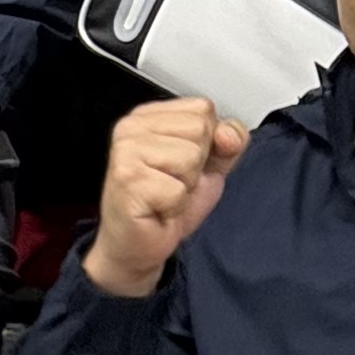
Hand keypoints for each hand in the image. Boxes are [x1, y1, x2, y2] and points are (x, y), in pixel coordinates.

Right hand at [83, 96, 250, 295]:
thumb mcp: (210, 167)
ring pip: (191, 157)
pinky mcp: (127, 180)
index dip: (206, 143)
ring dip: (185, 187)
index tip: (181, 165)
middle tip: (171, 183)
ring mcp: (126, 152)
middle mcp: (131, 127)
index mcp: (149, 116)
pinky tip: (157, 209)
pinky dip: (175, 206)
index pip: (203, 109)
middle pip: (199, 130)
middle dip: (196, 166)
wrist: (137, 246)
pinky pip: (178, 189)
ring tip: (164, 195)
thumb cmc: (165, 204)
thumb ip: (229, 143)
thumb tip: (229, 133)